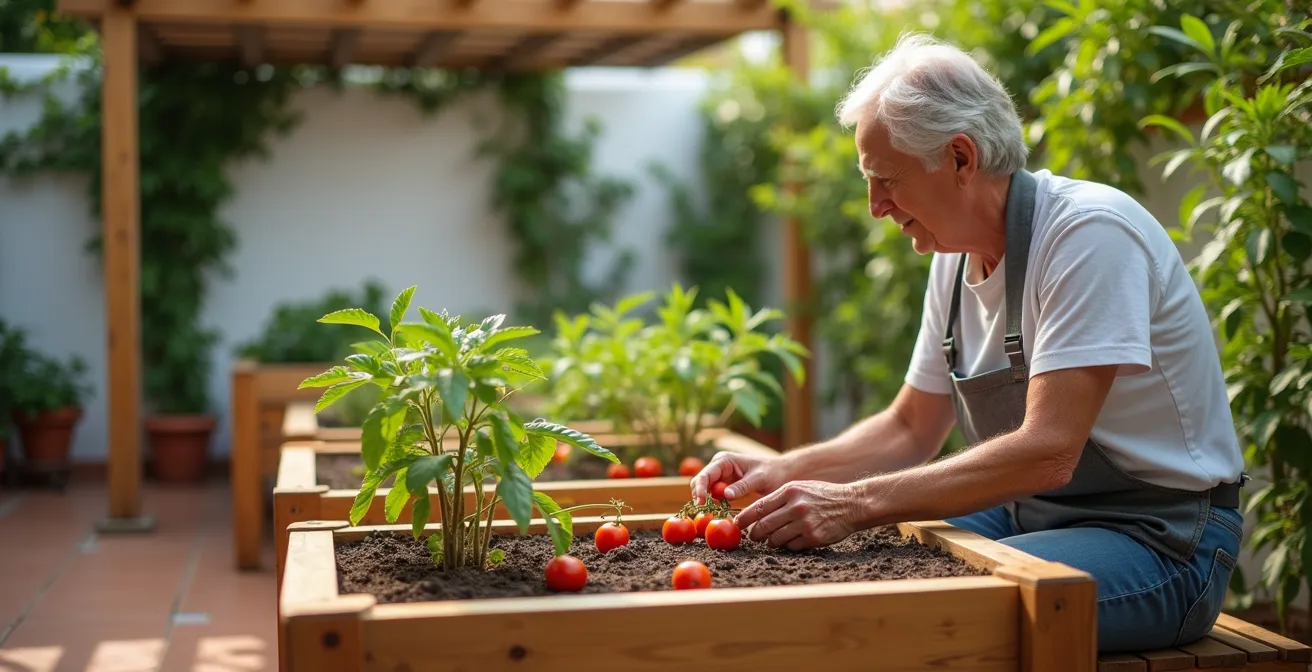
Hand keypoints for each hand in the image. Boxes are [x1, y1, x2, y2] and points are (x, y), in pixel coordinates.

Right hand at [689, 451, 789, 504]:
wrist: (781, 474)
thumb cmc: (772, 472)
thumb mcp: (759, 479)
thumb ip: (742, 486)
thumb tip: (725, 495)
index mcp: (724, 460)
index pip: (705, 475)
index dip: (701, 489)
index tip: (701, 503)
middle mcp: (718, 468)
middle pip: (700, 483)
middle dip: (700, 497)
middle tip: (705, 513)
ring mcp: (720, 478)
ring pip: (704, 492)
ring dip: (706, 503)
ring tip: (712, 515)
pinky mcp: (723, 488)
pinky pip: (713, 498)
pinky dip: (713, 506)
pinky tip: (719, 514)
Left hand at [733, 480, 861, 550]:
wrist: (851, 504)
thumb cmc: (822, 495)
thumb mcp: (799, 488)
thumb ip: (778, 498)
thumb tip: (756, 513)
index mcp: (789, 492)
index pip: (759, 507)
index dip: (744, 518)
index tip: (737, 524)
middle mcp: (795, 507)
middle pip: (764, 525)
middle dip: (755, 534)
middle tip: (753, 537)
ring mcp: (805, 523)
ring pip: (776, 539)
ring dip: (771, 542)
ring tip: (772, 540)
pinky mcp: (813, 537)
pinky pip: (791, 546)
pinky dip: (788, 545)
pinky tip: (792, 540)